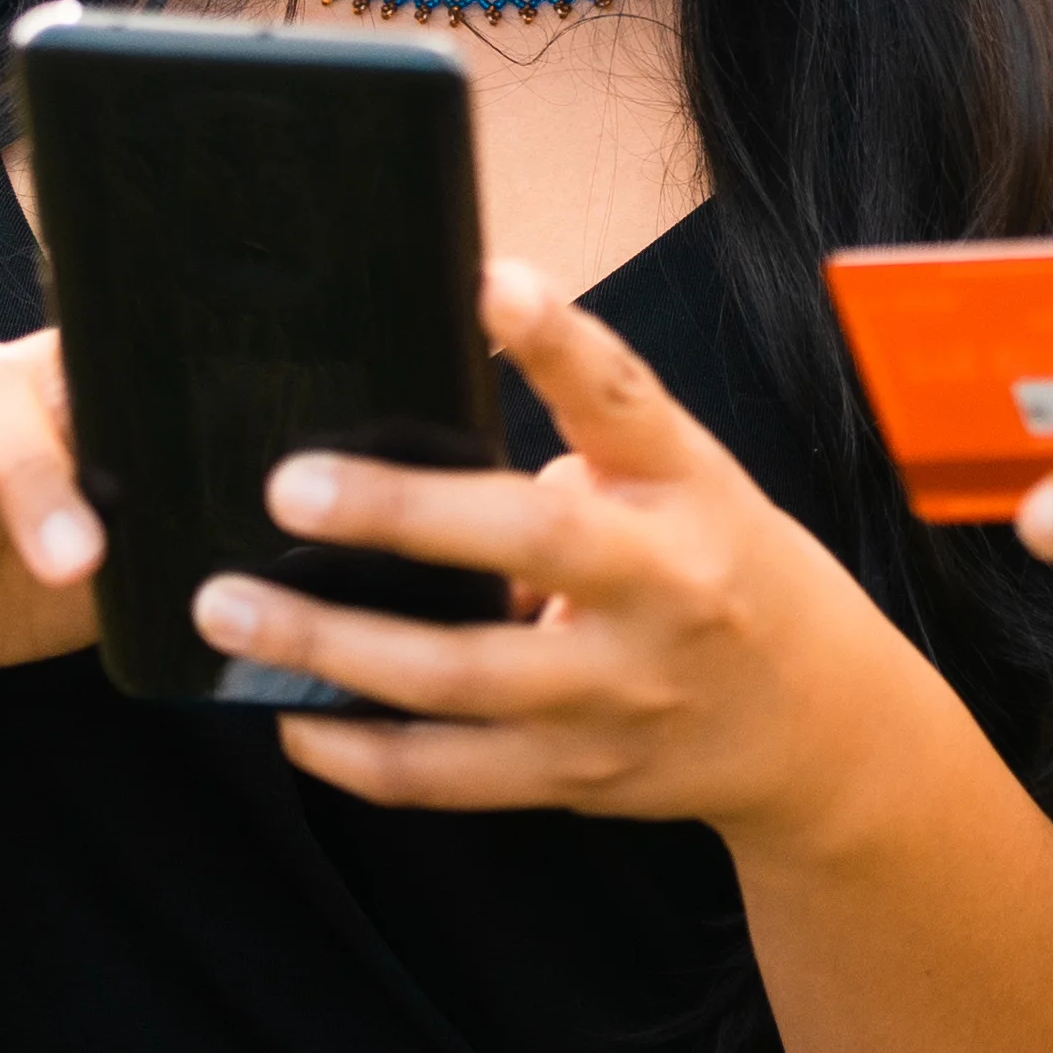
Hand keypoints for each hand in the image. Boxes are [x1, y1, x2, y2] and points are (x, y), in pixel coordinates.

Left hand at [198, 262, 945, 833]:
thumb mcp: (693, 489)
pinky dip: (356, 753)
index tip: (492, 277)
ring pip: (457, 677)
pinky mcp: (577, 776)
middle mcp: (661, 589)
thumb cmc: (733, 578)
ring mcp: (617, 694)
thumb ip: (588, 453)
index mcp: (689, 493)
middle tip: (287, 484)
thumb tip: (439, 435)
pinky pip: (447, 776)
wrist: (823, 731)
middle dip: (400, 515)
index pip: (627, 401)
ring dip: (329, 645)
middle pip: (529, 544)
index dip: (561, 338)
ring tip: (230, 609)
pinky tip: (287, 714)